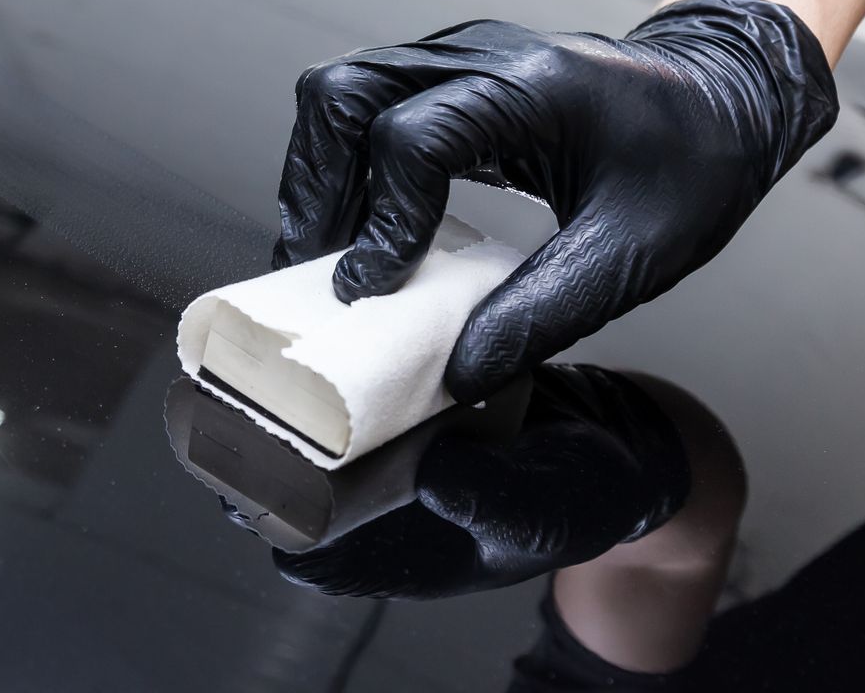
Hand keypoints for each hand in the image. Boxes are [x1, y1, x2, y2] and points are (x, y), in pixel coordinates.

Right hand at [272, 0, 835, 401]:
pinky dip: (344, 167)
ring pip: (339, 93)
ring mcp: (456, 58)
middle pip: (343, 94)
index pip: (412, 137)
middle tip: (317, 273)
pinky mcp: (446, 78)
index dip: (381, 220)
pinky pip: (363, 106)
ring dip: (319, 176)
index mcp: (532, 87)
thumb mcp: (636, 253)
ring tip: (328, 256)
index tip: (372, 290)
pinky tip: (361, 229)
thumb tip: (460, 371)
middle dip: (314, 189)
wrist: (723, 92)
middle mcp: (478, 56)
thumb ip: (546, 313)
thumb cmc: (694, 160)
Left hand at [272, 365, 691, 598]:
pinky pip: (348, 381)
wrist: (618, 440)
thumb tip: (434, 475)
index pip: (303, 545)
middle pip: (285, 478)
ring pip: (306, 424)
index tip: (252, 462)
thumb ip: (494, 500)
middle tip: (246, 386)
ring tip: (273, 343)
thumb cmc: (583, 497)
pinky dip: (334, 350)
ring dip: (288, 387)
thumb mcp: (548, 508)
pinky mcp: (399, 398)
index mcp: (396, 553)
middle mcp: (376, 501)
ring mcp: (383, 448)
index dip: (268, 509)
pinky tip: (322, 310)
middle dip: (258, 436)